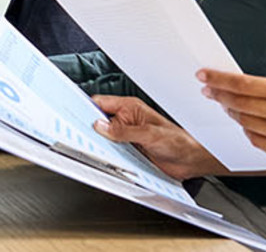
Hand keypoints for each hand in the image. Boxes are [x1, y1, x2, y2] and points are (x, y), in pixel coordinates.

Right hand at [92, 95, 224, 179]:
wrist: (191, 161)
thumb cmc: (179, 141)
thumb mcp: (149, 135)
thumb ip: (123, 131)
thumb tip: (100, 126)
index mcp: (130, 108)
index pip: (100, 103)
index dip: (86, 108)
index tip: (74, 116)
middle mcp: (126, 121)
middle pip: (98, 121)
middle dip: (89, 128)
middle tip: (79, 136)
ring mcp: (126, 136)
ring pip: (103, 138)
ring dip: (98, 144)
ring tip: (90, 149)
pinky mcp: (128, 151)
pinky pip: (111, 151)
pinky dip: (106, 156)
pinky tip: (104, 159)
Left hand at [199, 69, 265, 175]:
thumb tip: (244, 87)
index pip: (245, 84)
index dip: (220, 80)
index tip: (205, 76)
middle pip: (240, 104)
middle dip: (219, 95)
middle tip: (208, 90)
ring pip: (245, 123)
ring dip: (232, 113)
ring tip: (227, 106)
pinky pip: (256, 141)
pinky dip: (248, 132)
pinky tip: (247, 125)